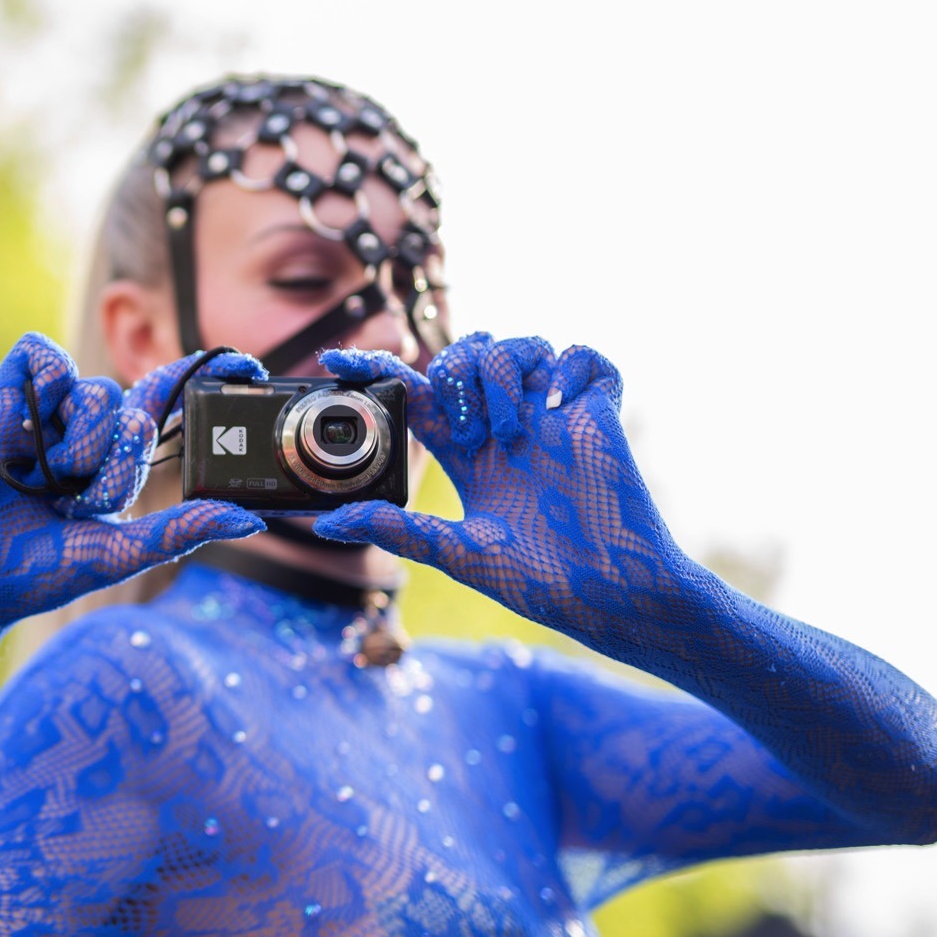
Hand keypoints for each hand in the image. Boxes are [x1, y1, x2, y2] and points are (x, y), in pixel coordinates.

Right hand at [0, 333, 268, 646]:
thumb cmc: (38, 569)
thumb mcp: (121, 550)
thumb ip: (181, 528)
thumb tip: (248, 520)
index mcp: (112, 456)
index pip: (165, 399)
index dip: (202, 374)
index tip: (246, 364)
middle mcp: (82, 426)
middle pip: (133, 408)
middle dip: (116, 460)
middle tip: (76, 497)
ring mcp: (46, 406)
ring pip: (97, 390)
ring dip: (82, 444)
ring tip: (44, 478)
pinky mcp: (7, 389)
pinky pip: (45, 355)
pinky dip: (45, 388)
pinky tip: (26, 432)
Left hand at [311, 333, 704, 650]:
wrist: (609, 591)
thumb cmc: (537, 579)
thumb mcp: (456, 551)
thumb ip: (396, 528)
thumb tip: (327, 525)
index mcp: (465, 454)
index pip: (414, 394)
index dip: (375, 370)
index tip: (333, 357)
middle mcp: (505, 427)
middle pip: (463, 356)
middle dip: (454, 373)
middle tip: (471, 433)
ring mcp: (551, 416)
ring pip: (518, 344)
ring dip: (503, 372)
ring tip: (513, 430)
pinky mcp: (597, 412)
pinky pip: (583, 355)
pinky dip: (568, 366)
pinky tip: (558, 406)